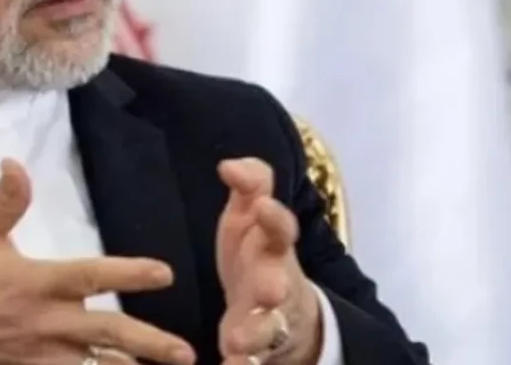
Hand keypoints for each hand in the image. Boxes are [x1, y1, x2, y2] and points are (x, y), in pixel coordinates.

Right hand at [0, 159, 196, 364]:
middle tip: (186, 353)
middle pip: (106, 335)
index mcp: (34, 283)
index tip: (163, 273)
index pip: (90, 277)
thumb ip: (3, 201)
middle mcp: (44, 323)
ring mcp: (38, 355)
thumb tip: (17, 163)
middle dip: (148, 343)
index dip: (129, 274)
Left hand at [216, 158, 321, 364]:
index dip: (274, 216)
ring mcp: (269, 316)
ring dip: (257, 333)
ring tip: (239, 344)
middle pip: (281, 284)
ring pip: (269, 328)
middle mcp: (277, 280)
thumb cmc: (256, 249)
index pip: (281, 227)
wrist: (273, 302)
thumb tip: (229, 164)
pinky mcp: (256, 346)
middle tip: (270, 290)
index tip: (262, 206)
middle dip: (275, 286)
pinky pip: (252, 359)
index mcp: (274, 244)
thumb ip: (249, 184)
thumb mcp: (249, 213)